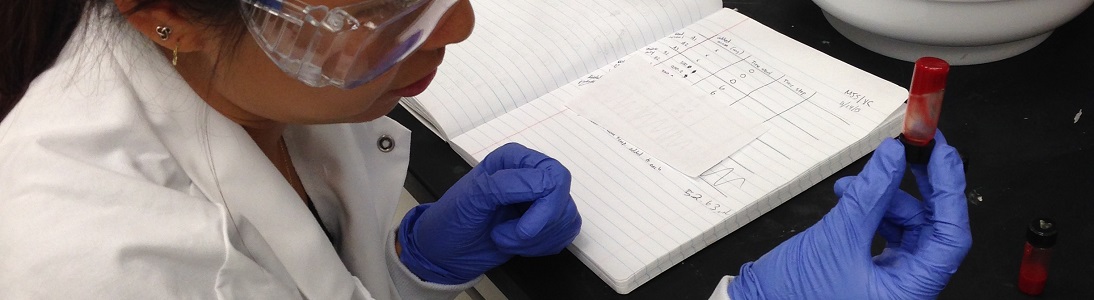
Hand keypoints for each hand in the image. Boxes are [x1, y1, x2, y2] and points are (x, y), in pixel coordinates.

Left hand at [398, 143, 581, 283]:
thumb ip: (505, 185)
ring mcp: (542, 199)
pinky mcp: (547, 222)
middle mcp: (532, 174)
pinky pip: (566, 234)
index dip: (546, 207)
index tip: (523, 230)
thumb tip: (543, 184)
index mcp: (515, 160)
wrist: (447, 251)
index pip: (554, 176)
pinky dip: (543, 246)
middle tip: (506, 238)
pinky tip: (519, 246)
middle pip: (563, 199)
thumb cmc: (454, 220)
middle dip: (539, 228)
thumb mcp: (471, 199)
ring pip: (566, 219)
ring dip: (535, 241)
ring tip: (504, 240)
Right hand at [728, 131, 971, 298]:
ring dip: (885, 199)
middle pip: (934, 229)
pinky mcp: (878, 271)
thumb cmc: (794, 292)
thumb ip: (870, 194)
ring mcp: (894, 280)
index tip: (941, 155)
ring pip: (910, 227)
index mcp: (908, 292)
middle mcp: (907, 288)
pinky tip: (852, 198)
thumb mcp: (837, 236)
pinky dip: (873, 211)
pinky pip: (890, 233)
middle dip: (921, 188)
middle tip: (916, 152)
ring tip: (854, 186)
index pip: (950, 237)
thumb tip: (894, 158)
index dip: (949, 192)